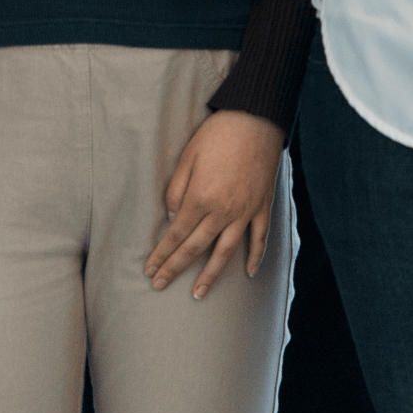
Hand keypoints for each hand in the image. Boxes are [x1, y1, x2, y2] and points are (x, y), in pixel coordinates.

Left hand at [144, 110, 283, 299]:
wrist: (255, 119)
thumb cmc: (217, 134)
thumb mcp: (187, 156)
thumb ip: (176, 190)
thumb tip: (172, 217)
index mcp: (200, 198)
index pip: (176, 234)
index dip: (162, 253)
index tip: (150, 269)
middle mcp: (222, 211)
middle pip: (196, 248)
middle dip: (175, 269)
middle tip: (160, 285)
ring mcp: (244, 212)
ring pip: (225, 252)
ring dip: (211, 275)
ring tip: (198, 293)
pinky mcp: (261, 206)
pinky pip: (259, 238)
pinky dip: (254, 257)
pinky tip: (248, 272)